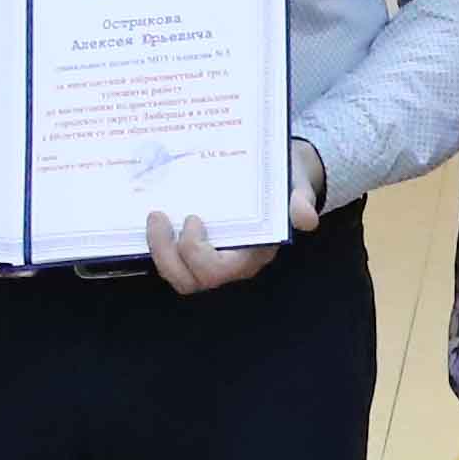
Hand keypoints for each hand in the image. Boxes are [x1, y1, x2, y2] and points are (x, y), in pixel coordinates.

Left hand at [152, 142, 326, 292]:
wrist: (281, 178)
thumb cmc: (286, 184)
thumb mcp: (297, 188)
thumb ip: (300, 202)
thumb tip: (306, 218)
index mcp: (251, 255)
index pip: (216, 272)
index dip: (195, 252)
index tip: (193, 218)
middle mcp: (228, 264)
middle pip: (188, 281)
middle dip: (165, 254)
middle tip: (156, 216)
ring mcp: (210, 258)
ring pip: (176, 274)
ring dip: (157, 249)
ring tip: (154, 216)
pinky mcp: (196, 248)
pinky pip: (171, 258)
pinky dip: (158, 243)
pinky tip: (152, 215)